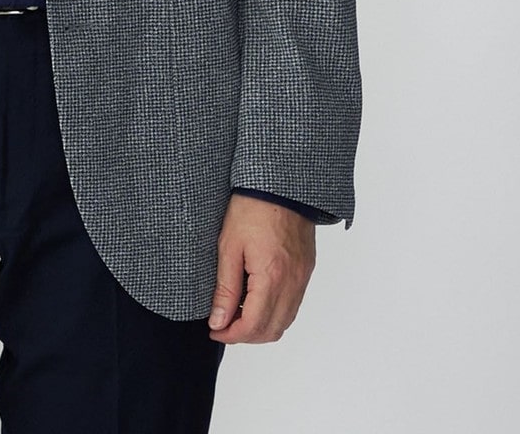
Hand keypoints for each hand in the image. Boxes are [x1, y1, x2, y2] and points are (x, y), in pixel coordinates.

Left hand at [207, 192, 315, 343]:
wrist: (280, 184)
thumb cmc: (251, 208)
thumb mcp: (229, 246)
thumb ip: (225, 288)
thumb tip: (218, 320)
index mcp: (271, 277)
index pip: (252, 325)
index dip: (230, 334)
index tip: (214, 329)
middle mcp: (292, 282)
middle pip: (271, 330)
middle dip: (245, 335)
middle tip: (222, 324)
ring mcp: (302, 277)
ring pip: (285, 322)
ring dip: (261, 326)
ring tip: (236, 312)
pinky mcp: (306, 270)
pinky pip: (293, 305)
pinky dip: (275, 313)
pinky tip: (255, 300)